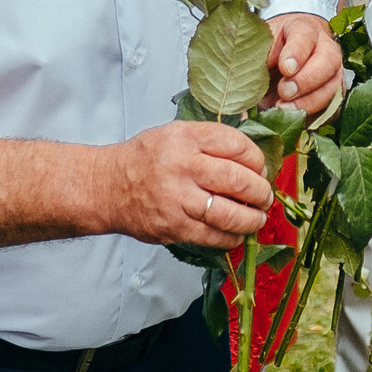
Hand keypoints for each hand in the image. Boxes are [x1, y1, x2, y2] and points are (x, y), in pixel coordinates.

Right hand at [100, 120, 270, 248]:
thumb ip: (209, 140)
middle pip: (239, 179)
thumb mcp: (174, 133)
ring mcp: (178, 198)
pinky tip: (237, 233)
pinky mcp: (174, 226)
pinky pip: (215, 235)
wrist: (107, 187)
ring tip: (258, 218)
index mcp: (186, 137)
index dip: (256, 159)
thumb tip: (252, 154)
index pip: (236, 144)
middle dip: (261, 191)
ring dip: (253, 218)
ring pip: (231, 212)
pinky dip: (232, 237)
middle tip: (264, 196)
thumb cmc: (145, 160)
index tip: (260, 168)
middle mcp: (183, 165)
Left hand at [267, 13, 342, 113]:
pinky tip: (294, 120)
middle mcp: (326, 48)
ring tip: (285, 110)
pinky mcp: (333, 96)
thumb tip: (248, 78)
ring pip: (333, 87)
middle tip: (284, 92)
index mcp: (305, 29)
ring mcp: (334, 73)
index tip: (285, 68)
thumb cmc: (273, 48)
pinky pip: (331, 109)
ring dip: (309, 102)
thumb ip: (258, 55)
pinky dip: (313, 117)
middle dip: (306, 80)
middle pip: (328, 61)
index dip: (296, 53)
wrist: (286, 55)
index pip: (305, 36)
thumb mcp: (262, 43)